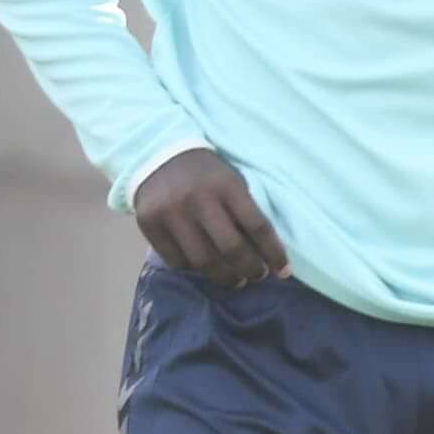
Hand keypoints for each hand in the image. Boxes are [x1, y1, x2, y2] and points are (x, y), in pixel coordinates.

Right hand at [132, 149, 289, 290]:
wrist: (158, 154)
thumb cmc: (205, 172)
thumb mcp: (231, 181)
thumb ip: (244, 211)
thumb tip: (264, 252)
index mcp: (226, 185)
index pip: (257, 226)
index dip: (274, 253)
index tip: (284, 271)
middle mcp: (197, 199)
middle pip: (231, 249)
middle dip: (250, 269)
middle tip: (258, 275)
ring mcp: (170, 213)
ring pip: (203, 261)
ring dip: (224, 277)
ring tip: (235, 280)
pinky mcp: (149, 224)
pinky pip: (176, 261)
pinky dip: (194, 270)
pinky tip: (205, 268)